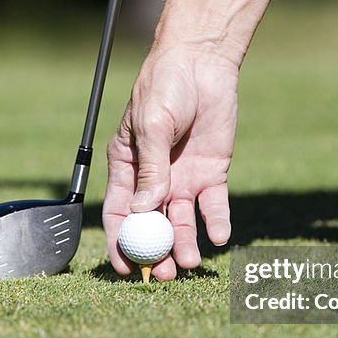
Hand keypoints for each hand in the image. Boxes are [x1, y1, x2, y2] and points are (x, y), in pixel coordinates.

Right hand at [103, 48, 237, 279]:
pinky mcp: (212, 173)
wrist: (202, 62)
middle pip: (151, 225)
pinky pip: (213, 205)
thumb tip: (144, 210)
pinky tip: (219, 237)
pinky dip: (216, 222)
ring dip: (184, 244)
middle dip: (156, 252)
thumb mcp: (152, 125)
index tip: (126, 269)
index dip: (120, 243)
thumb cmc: (165, 86)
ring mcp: (182, 178)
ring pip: (181, 221)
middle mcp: (153, 180)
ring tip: (191, 263)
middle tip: (165, 274)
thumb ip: (151, 169)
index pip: (119, 213)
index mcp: (126, 168)